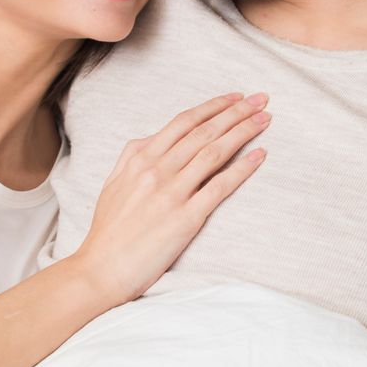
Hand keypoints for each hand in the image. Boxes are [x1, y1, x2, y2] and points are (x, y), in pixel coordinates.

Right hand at [70, 92, 269, 304]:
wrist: (101, 269)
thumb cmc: (108, 230)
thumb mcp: (113, 183)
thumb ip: (131, 157)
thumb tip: (150, 139)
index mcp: (140, 159)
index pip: (183, 122)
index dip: (213, 106)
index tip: (235, 97)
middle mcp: (156, 170)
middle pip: (204, 131)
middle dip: (236, 112)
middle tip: (262, 99)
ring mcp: (171, 193)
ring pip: (214, 152)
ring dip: (243, 132)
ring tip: (265, 119)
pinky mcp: (185, 219)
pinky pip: (219, 187)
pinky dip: (242, 169)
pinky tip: (260, 156)